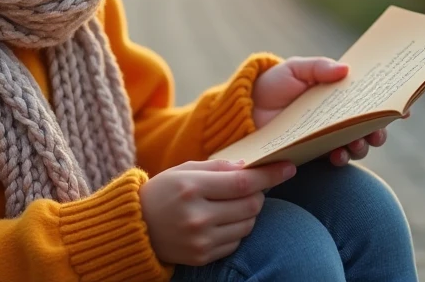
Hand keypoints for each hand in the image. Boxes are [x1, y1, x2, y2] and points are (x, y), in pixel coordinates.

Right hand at [139, 158, 294, 265]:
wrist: (135, 227)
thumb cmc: (163, 192)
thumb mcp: (184, 170)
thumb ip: (218, 167)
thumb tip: (250, 168)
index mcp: (191, 188)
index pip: (242, 183)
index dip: (269, 175)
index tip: (288, 167)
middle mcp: (197, 216)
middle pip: (251, 205)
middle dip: (258, 193)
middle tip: (250, 187)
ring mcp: (200, 240)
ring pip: (248, 225)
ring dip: (248, 212)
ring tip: (231, 204)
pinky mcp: (202, 256)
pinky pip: (236, 242)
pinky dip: (236, 230)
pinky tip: (220, 221)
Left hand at [253, 57, 409, 166]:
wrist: (243, 113)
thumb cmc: (271, 85)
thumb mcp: (294, 69)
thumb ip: (318, 67)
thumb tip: (346, 70)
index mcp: (337, 93)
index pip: (369, 97)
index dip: (389, 102)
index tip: (404, 108)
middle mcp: (337, 116)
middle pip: (369, 124)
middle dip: (379, 130)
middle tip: (378, 131)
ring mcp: (327, 136)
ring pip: (356, 144)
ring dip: (362, 146)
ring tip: (357, 144)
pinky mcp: (314, 153)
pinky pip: (335, 158)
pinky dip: (341, 158)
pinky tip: (337, 156)